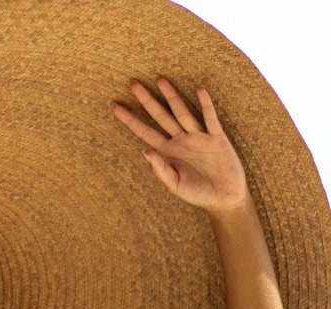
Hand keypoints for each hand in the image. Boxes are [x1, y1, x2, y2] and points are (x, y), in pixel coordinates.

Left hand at [112, 78, 247, 212]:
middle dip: (147, 100)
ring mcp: (198, 136)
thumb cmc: (197, 193)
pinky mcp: (216, 137)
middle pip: (160, 116)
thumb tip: (145, 151)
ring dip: (171, 96)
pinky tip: (198, 90)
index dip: (130, 120)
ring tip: (159, 79)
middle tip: (132, 83)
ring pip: (182, 112)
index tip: (115, 107)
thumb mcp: (174, 185)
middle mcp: (180, 140)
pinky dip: (205, 105)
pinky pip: (209, 118)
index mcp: (168, 152)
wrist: (223, 197)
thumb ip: (160, 170)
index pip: (145, 132)